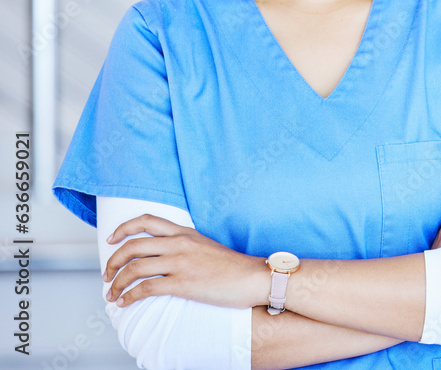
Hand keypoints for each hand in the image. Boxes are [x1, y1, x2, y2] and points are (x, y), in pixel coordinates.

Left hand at [103, 214, 269, 308]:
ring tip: (112, 294)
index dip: (123, 228)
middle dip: (113, 261)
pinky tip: (126, 302)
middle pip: (133, 246)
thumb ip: (184, 245)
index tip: (111, 239)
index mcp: (185, 233)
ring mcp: (181, 263)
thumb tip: (163, 255)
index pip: (146, 221)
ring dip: (116, 282)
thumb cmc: (232, 266)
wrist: (252, 277)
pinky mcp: (183, 283)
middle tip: (106, 274)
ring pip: (134, 268)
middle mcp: (179, 244)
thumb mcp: (206, 246)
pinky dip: (130, 296)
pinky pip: (146, 288)